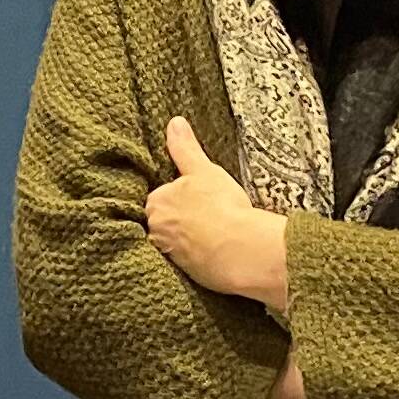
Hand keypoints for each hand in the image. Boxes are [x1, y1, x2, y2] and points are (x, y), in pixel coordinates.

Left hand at [149, 116, 290, 311]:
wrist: (242, 250)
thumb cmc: (221, 206)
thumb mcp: (204, 170)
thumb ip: (185, 148)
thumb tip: (174, 122)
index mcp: (156, 203)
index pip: (160, 197)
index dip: (179, 197)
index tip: (196, 199)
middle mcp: (156, 231)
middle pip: (164, 222)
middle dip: (179, 220)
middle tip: (206, 217)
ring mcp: (169, 255)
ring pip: (175, 243)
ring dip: (188, 240)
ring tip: (211, 236)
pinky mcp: (184, 276)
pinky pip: (187, 262)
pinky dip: (197, 258)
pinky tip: (213, 254)